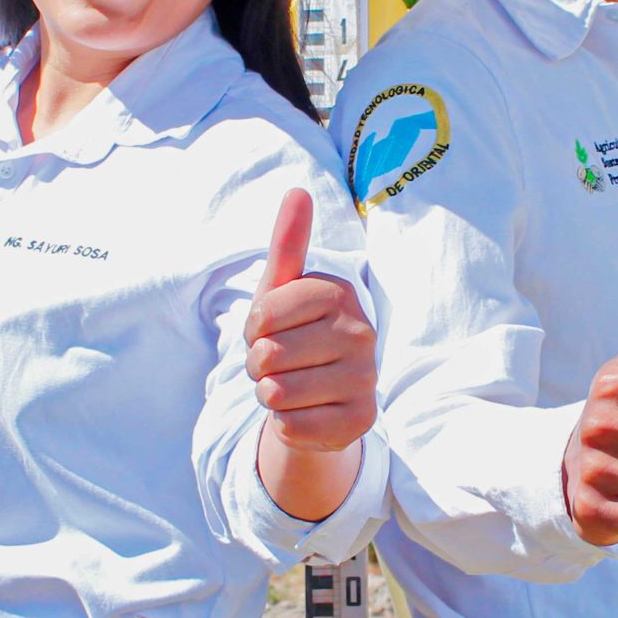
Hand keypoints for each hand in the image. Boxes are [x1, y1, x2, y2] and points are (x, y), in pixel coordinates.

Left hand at [247, 188, 376, 453]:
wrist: (318, 397)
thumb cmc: (293, 334)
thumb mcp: (281, 290)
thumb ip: (288, 244)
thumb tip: (297, 191)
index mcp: (340, 293)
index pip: (263, 314)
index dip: (252, 329)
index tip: (269, 330)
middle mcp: (362, 333)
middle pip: (267, 356)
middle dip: (257, 366)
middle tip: (279, 364)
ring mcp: (365, 379)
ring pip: (277, 394)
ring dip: (269, 396)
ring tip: (290, 387)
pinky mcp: (361, 422)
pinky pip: (293, 426)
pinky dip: (286, 424)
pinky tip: (305, 413)